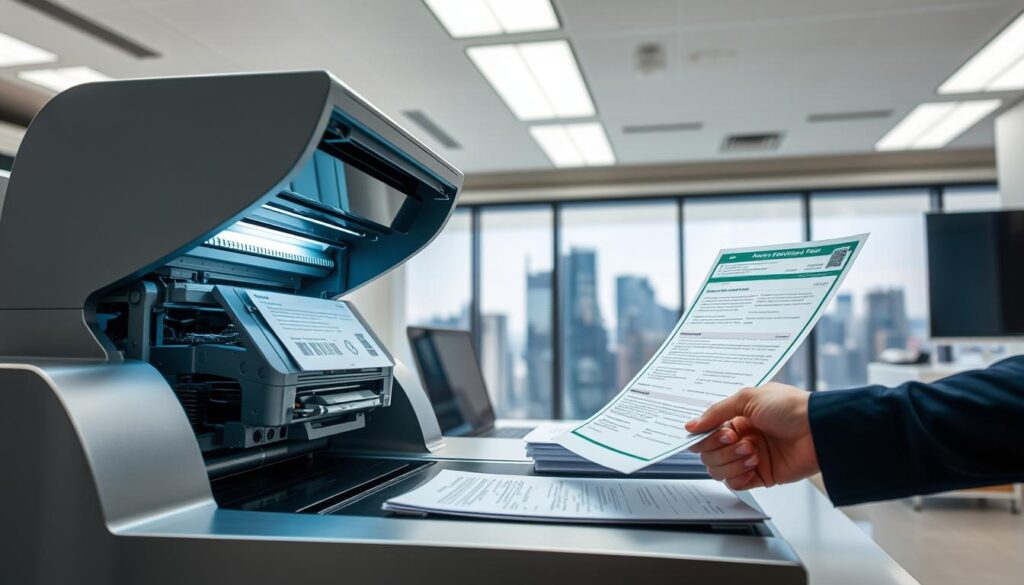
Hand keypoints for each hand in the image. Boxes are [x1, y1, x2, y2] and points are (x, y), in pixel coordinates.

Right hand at [685, 382, 818, 490]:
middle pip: (708, 454)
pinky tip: (753, 464)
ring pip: (718, 470)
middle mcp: (740, 438)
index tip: (716, 432)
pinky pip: (735, 484)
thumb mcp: (748, 398)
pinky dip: (739, 475)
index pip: (705, 434)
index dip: (706, 436)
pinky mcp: (761, 476)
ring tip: (752, 451)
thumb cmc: (789, 408)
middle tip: (738, 439)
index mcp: (736, 419)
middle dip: (720, 448)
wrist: (818, 430)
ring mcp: (749, 458)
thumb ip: (716, 412)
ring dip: (731, 461)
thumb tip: (691, 425)